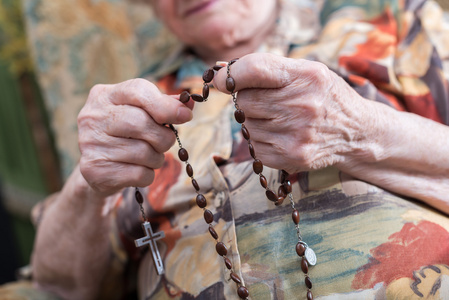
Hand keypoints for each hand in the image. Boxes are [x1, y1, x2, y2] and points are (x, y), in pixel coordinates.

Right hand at [77, 78, 192, 195]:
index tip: (185, 115)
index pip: (138, 91)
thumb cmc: (125, 134)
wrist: (98, 168)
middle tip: (166, 142)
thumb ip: (164, 105)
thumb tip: (189, 102)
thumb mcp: (141, 113)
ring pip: (143, 152)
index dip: (166, 105)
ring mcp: (90, 144)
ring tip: (150, 157)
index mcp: (103, 95)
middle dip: (164, 136)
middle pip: (142, 123)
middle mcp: (92, 117)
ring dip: (157, 158)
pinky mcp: (94, 170)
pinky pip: (139, 173)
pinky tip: (139, 169)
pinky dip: (148, 174)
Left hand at [213, 53, 377, 173]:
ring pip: (246, 124)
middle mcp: (302, 106)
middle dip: (247, 99)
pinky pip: (252, 146)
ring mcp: (295, 135)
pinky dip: (259, 139)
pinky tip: (279, 134)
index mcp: (306, 77)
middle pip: (244, 101)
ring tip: (279, 118)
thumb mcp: (307, 72)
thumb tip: (218, 71)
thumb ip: (266, 68)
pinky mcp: (290, 157)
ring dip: (254, 121)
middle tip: (267, 101)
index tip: (220, 79)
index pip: (254, 70)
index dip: (230, 75)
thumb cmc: (324, 97)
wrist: (356, 133)